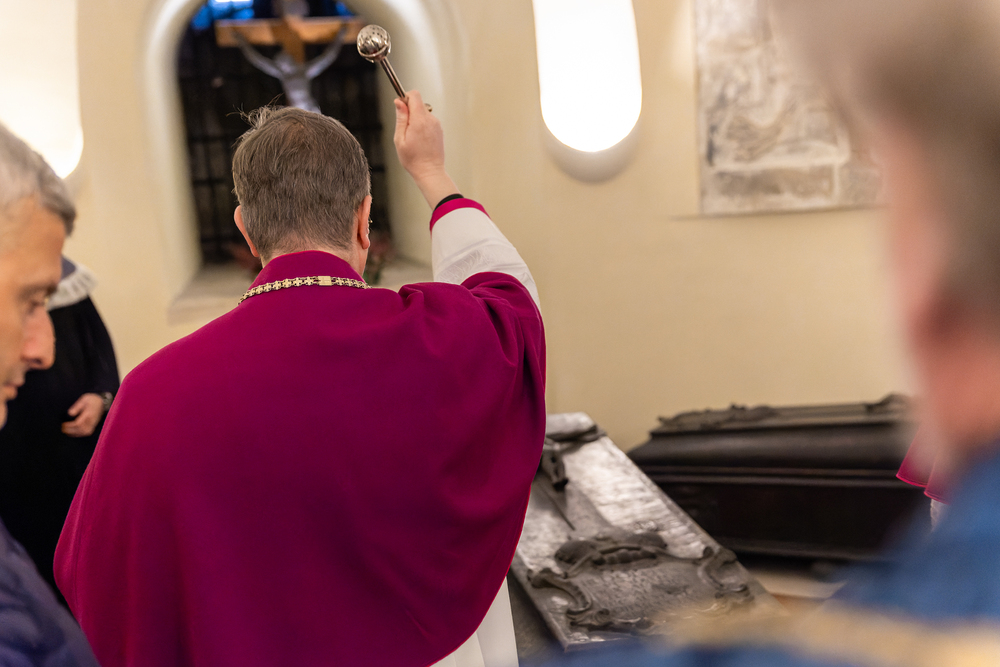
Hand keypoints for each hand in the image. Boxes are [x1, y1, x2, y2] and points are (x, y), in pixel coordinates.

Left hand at [62, 393, 104, 437]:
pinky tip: (74, 433)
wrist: (103, 402)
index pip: (79, 423)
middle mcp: (92, 420)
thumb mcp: (84, 399)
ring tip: (67, 432)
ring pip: (85, 432)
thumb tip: (70, 414)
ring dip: (75, 433)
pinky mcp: (94, 425)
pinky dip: (80, 434)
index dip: (70, 425)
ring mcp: (94, 423)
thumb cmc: (92, 400)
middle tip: (63, 429)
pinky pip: (87, 432)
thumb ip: (77, 406)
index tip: (64, 424)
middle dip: (71, 431)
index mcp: (89, 413)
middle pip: (81, 429)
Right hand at [393, 91, 459, 207]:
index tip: (401, 108)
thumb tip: (399, 102)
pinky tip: (420, 141)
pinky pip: (428, 121)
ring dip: (416, 120)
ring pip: (423, 113)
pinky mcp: (439, 130)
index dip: (405, 97)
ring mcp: (437, 125)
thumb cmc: (413, 159)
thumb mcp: (399, 139)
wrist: (430, 172)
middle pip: (419, 104)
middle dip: (409, 112)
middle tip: (405, 129)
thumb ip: (400, 118)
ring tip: (413, 138)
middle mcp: (431, 120)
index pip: (414, 95)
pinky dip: (422, 126)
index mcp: (420, 120)